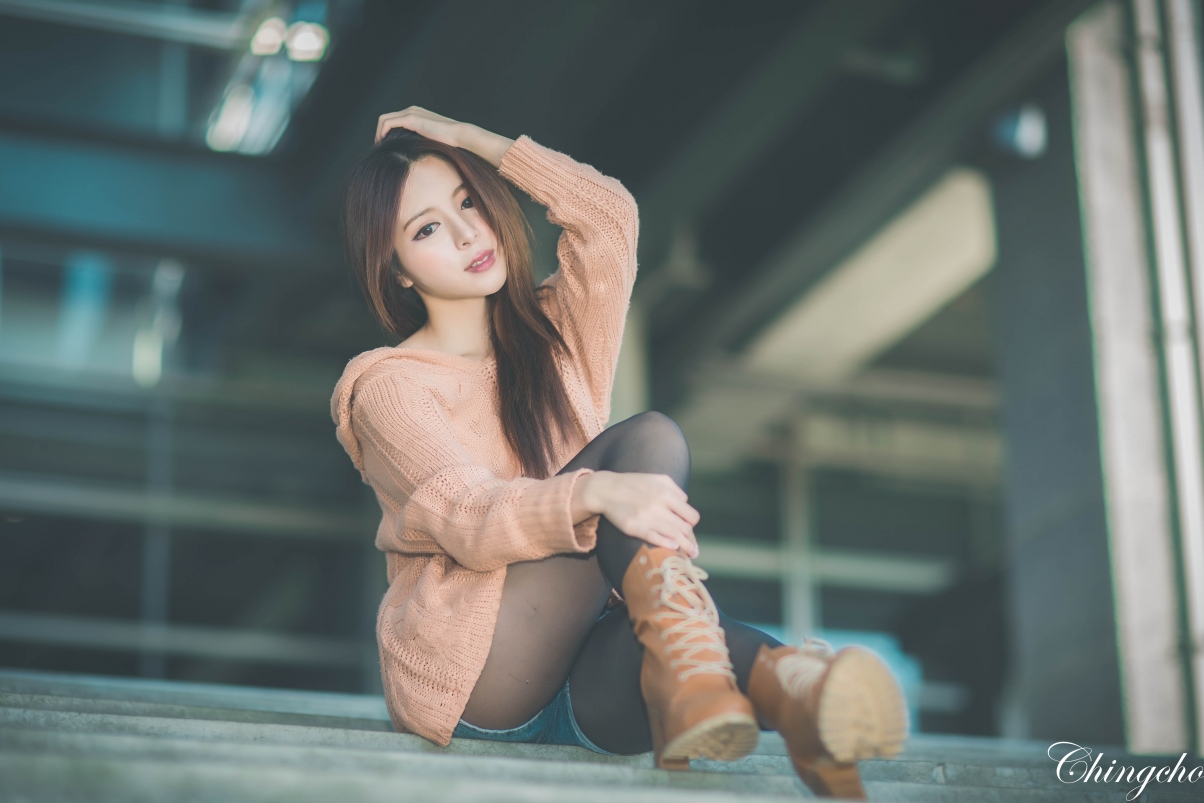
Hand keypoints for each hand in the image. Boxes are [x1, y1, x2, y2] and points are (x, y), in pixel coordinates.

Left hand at [375, 106, 463, 146]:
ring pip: (384, 120)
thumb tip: (412, 154)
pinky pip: (388, 123)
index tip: (386, 147)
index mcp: (416, 114)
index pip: (394, 120)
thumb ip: (421, 141)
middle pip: (386, 119)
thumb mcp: (431, 140)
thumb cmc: (450, 142)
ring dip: (379, 134)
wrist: (459, 135)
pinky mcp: (411, 119)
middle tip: (381, 149)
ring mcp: (411, 113)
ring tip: (381, 148)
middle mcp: (411, 110)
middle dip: (380, 133)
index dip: (386, 133)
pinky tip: (384, 144)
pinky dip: (382, 133)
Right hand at [574, 471, 699, 557]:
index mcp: (666, 494)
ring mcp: (646, 517)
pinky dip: (666, 544)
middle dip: (691, 541)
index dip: (692, 525)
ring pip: (674, 536)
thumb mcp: (658, 478)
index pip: (690, 515)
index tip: (690, 530)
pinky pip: (654, 538)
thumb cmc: (634, 484)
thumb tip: (686, 504)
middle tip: (694, 549)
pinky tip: (673, 548)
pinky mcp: (634, 527)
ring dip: (685, 547)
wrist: (606, 489)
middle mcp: (658, 505)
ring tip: (691, 555)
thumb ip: (675, 490)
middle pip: (684, 528)